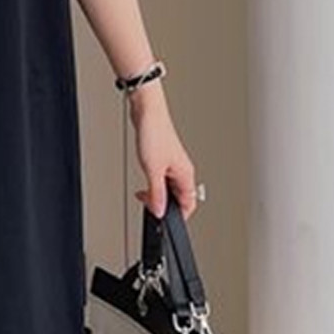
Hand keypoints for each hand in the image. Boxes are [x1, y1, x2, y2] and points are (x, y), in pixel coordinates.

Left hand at [127, 84, 198, 220]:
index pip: (189, 204)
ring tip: (144, 191)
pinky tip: (145, 179)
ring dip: (157, 193)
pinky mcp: (163, 158)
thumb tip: (159, 210)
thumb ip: (156, 193)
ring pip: (169, 188)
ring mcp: (173, 164)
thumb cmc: (154, 134)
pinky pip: (161, 178)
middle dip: (163, 204)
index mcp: (186, 174)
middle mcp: (182, 170)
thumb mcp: (153, 170)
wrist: (147, 113)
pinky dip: (153, 183)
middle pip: (178, 197)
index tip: (163, 219)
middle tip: (148, 203)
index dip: (178, 216)